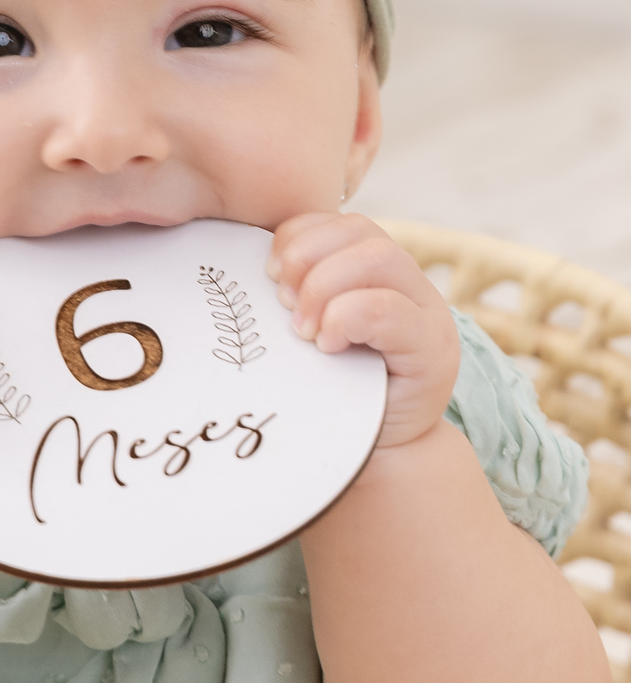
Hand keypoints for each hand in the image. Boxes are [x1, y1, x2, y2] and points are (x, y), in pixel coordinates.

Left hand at [267, 213, 458, 447]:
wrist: (368, 459)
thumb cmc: (327, 394)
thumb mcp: (306, 334)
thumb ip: (294, 296)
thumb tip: (248, 267)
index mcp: (376, 272)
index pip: (339, 223)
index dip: (298, 237)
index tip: (269, 276)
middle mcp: (409, 284)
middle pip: (360, 231)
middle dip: (308, 260)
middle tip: (284, 307)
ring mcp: (428, 314)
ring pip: (379, 257)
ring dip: (326, 287)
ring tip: (305, 332)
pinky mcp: (434, 350)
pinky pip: (390, 309)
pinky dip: (348, 318)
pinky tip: (328, 346)